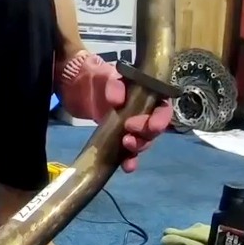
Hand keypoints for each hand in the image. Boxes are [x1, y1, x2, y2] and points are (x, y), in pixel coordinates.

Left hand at [56, 51, 171, 172]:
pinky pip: (128, 153)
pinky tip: (127, 167)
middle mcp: (144, 114)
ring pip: (143, 142)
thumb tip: (117, 100)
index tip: (151, 125)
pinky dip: (129, 161)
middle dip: (146, 134)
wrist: (80, 89)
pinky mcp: (119, 139)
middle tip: (129, 131)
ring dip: (138, 147)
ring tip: (126, 144)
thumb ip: (114, 86)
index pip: (163, 109)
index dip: (161, 119)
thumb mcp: (106, 77)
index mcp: (149, 96)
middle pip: (154, 129)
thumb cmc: (99, 79)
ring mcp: (132, 129)